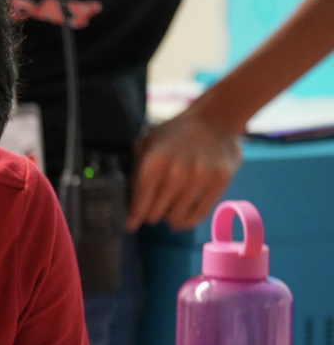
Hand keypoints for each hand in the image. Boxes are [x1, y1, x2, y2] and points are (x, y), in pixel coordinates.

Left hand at [126, 109, 241, 232]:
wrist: (215, 119)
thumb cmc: (175, 134)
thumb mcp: (147, 144)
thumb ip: (135, 172)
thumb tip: (124, 201)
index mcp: (155, 162)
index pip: (139, 203)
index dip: (132, 218)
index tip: (129, 225)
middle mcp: (177, 172)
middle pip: (155, 215)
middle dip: (151, 214)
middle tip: (152, 208)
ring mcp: (200, 178)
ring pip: (176, 219)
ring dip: (169, 217)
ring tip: (168, 209)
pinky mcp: (220, 183)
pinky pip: (198, 216)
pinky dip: (188, 220)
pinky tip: (182, 216)